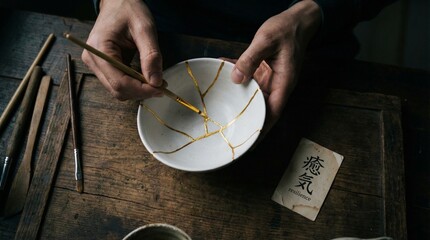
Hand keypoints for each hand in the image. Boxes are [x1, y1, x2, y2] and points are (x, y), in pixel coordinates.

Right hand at [82, 0, 163, 99]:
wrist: (118, 2)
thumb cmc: (129, 10)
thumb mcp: (145, 29)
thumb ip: (151, 56)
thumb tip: (156, 82)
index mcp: (98, 49)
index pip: (120, 82)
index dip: (142, 90)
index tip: (161, 88)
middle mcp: (92, 60)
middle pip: (118, 90)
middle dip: (141, 91)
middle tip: (162, 85)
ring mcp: (95, 65)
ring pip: (118, 90)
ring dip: (138, 90)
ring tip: (155, 79)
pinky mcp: (102, 67)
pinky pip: (119, 83)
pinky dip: (134, 85)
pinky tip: (145, 76)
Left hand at [230, 0, 320, 134]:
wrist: (298, 20)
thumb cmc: (286, 29)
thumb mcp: (266, 40)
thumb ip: (250, 59)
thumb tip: (236, 78)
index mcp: (284, 82)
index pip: (273, 112)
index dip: (262, 128)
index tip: (250, 141)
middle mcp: (278, 84)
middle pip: (262, 108)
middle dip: (248, 119)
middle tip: (230, 131)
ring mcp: (272, 79)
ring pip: (254, 95)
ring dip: (240, 100)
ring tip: (222, 109)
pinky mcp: (265, 71)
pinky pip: (249, 78)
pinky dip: (238, 77)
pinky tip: (223, 71)